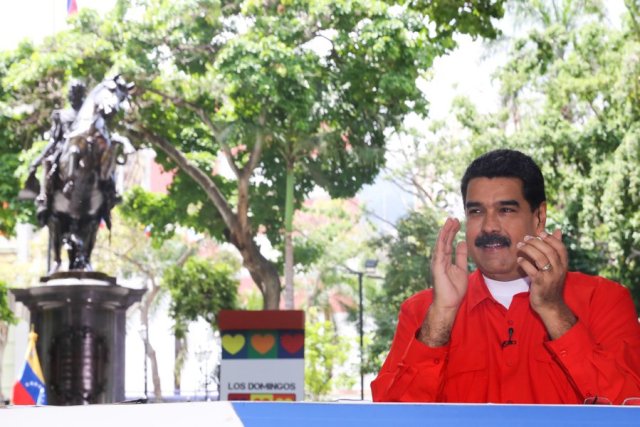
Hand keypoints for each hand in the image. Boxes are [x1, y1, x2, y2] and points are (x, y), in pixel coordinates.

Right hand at [418, 218, 467, 346]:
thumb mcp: (461, 269)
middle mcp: (439, 259)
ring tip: (449, 221)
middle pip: (443, 241)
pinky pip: (439, 252)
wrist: (448, 303)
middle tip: (453, 218)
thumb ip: (461, 256)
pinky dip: (441, 242)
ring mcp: (437, 263)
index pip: (448, 243)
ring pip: (440, 244)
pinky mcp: (437, 267)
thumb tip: (462, 243)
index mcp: (445, 260)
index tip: (457, 223)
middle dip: (448, 229)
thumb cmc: (454, 290)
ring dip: (445, 232)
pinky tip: (445, 234)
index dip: (452, 233)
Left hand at [516, 229, 575, 338]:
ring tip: (519, 246)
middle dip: (536, 242)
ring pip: (540, 258)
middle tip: (525, 238)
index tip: (540, 233)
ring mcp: (550, 277)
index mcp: (564, 264)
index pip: (560, 247)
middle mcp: (559, 270)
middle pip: (549, 251)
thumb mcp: (556, 266)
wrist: (550, 305)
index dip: (550, 238)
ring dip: (528, 249)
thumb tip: (558, 230)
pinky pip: (531, 270)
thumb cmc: (551, 283)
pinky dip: (524, 263)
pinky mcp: (540, 284)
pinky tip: (519, 260)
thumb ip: (556, 249)